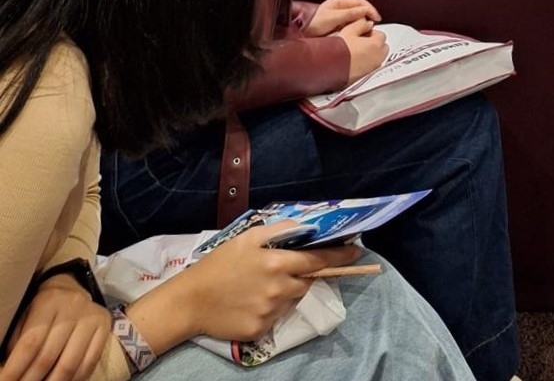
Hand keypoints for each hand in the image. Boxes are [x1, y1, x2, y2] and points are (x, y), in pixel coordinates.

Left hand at [1, 275, 111, 380]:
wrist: (72, 289)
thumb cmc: (43, 309)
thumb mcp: (27, 316)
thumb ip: (18, 342)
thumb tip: (8, 373)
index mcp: (48, 302)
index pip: (30, 343)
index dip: (16, 369)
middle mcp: (72, 307)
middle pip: (48, 356)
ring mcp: (91, 317)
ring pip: (69, 364)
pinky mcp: (104, 325)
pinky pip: (89, 363)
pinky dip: (75, 380)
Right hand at [129, 226, 356, 351]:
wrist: (190, 300)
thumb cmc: (220, 264)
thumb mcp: (248, 237)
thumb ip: (281, 230)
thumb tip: (308, 228)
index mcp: (278, 263)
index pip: (320, 260)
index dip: (341, 255)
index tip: (358, 251)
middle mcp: (279, 289)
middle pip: (307, 281)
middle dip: (305, 273)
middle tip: (284, 267)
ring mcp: (271, 313)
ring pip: (293, 298)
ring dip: (287, 290)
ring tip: (261, 283)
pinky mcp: (261, 331)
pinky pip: (277, 316)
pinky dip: (271, 307)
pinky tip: (251, 300)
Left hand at [303, 0, 380, 36]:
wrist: (303, 32)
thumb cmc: (314, 23)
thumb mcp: (333, 17)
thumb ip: (349, 14)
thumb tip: (364, 11)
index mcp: (340, 1)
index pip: (361, 2)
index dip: (370, 9)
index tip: (376, 18)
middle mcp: (341, 7)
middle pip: (360, 10)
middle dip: (368, 17)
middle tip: (373, 25)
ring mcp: (341, 16)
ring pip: (357, 18)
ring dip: (362, 23)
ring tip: (366, 30)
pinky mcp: (339, 25)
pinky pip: (352, 25)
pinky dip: (357, 28)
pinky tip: (358, 33)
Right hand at [338, 18, 388, 81]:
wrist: (330, 68)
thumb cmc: (339, 50)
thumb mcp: (349, 30)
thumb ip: (362, 23)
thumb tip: (368, 23)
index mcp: (376, 44)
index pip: (381, 35)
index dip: (372, 32)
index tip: (363, 33)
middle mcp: (378, 57)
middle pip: (383, 47)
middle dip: (375, 43)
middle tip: (362, 42)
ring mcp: (373, 68)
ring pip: (379, 58)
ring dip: (372, 53)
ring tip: (358, 51)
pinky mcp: (367, 76)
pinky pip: (372, 67)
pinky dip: (368, 63)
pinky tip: (356, 61)